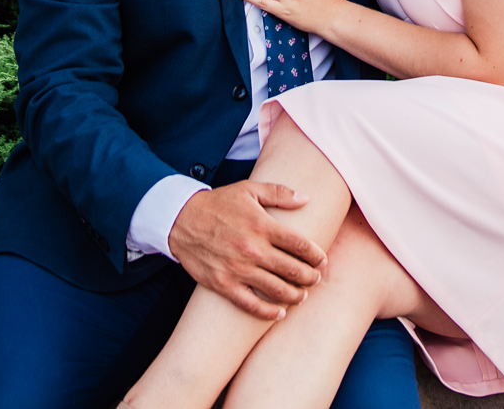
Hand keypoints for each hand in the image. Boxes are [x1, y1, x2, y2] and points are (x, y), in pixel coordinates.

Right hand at [167, 181, 325, 319]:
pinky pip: (251, 304)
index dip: (316, 256)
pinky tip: (280, 313)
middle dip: (310, 277)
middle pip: (293, 270)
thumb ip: (279, 193)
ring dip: (296, 296)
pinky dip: (269, 312)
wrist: (181, 220)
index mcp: (262, 225)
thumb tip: (306, 198)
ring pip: (277, 290)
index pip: (300, 245)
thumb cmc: (218, 204)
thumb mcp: (249, 189)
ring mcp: (238, 269)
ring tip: (302, 295)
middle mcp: (252, 249)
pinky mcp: (224, 284)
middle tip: (316, 279)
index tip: (322, 260)